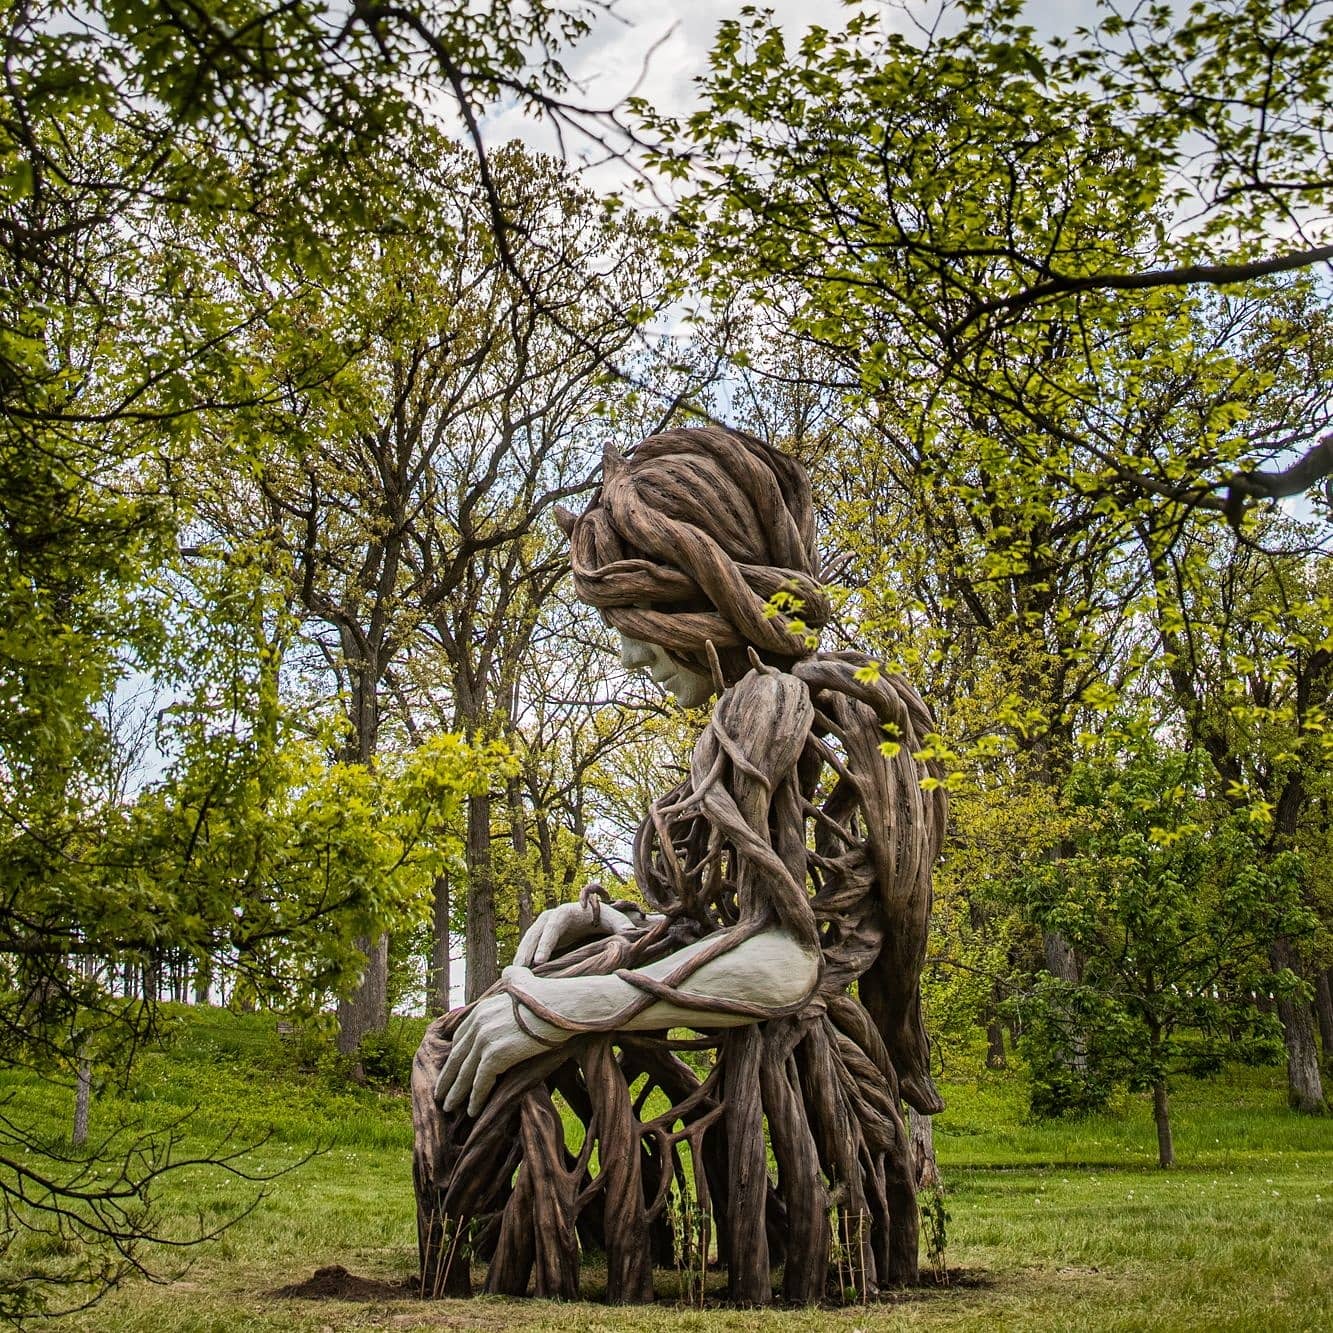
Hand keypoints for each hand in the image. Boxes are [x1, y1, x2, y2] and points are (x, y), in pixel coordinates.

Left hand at [434, 966, 563, 1117]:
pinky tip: (472, 1111)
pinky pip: (481, 1082)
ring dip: (456, 1093)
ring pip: (465, 1073)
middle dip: (447, 1077)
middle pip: (457, 1056)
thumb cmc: (549, 997)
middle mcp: (478, 1023)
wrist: (563, 1007)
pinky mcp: (496, 1055)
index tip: (450, 1069)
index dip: (454, 1056)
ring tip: (449, 1107)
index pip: (460, 1038)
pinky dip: (475, 1098)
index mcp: (482, 1009)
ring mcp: (485, 1039)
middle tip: (440, 1094)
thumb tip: (509, 969)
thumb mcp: (524, 979)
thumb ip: (512, 976)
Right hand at [514, 898, 639, 967]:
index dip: (546, 942)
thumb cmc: (608, 921)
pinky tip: (518, 975)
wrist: (599, 920)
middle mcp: (553, 917)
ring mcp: (545, 928)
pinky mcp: (543, 939)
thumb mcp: (617, 922)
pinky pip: (530, 948)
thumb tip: (630, 936)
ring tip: (513, 975)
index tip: (539, 960)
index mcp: (568, 911)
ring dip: (521, 955)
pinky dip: (524, 959)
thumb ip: (623, 928)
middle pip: (536, 931)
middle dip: (527, 949)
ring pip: (529, 940)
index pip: (554, 924)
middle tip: (520, 969)